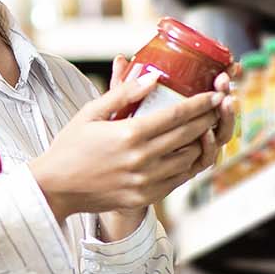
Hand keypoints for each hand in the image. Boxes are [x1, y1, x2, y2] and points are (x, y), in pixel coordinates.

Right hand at [31, 60, 223, 226]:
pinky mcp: (145, 196)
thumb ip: (123, 94)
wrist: (55, 188)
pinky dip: (189, 163)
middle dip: (209, 118)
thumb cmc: (69, 146)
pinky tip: (190, 151)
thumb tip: (153, 78)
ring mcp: (146, 180)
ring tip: (206, 128)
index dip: (201, 103)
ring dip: (201, 141)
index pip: (177, 115)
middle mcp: (142, 158)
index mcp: (129, 134)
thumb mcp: (91, 113)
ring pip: (189, 158)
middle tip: (219, 106)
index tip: (214, 93)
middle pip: (189, 135)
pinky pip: (178, 178)